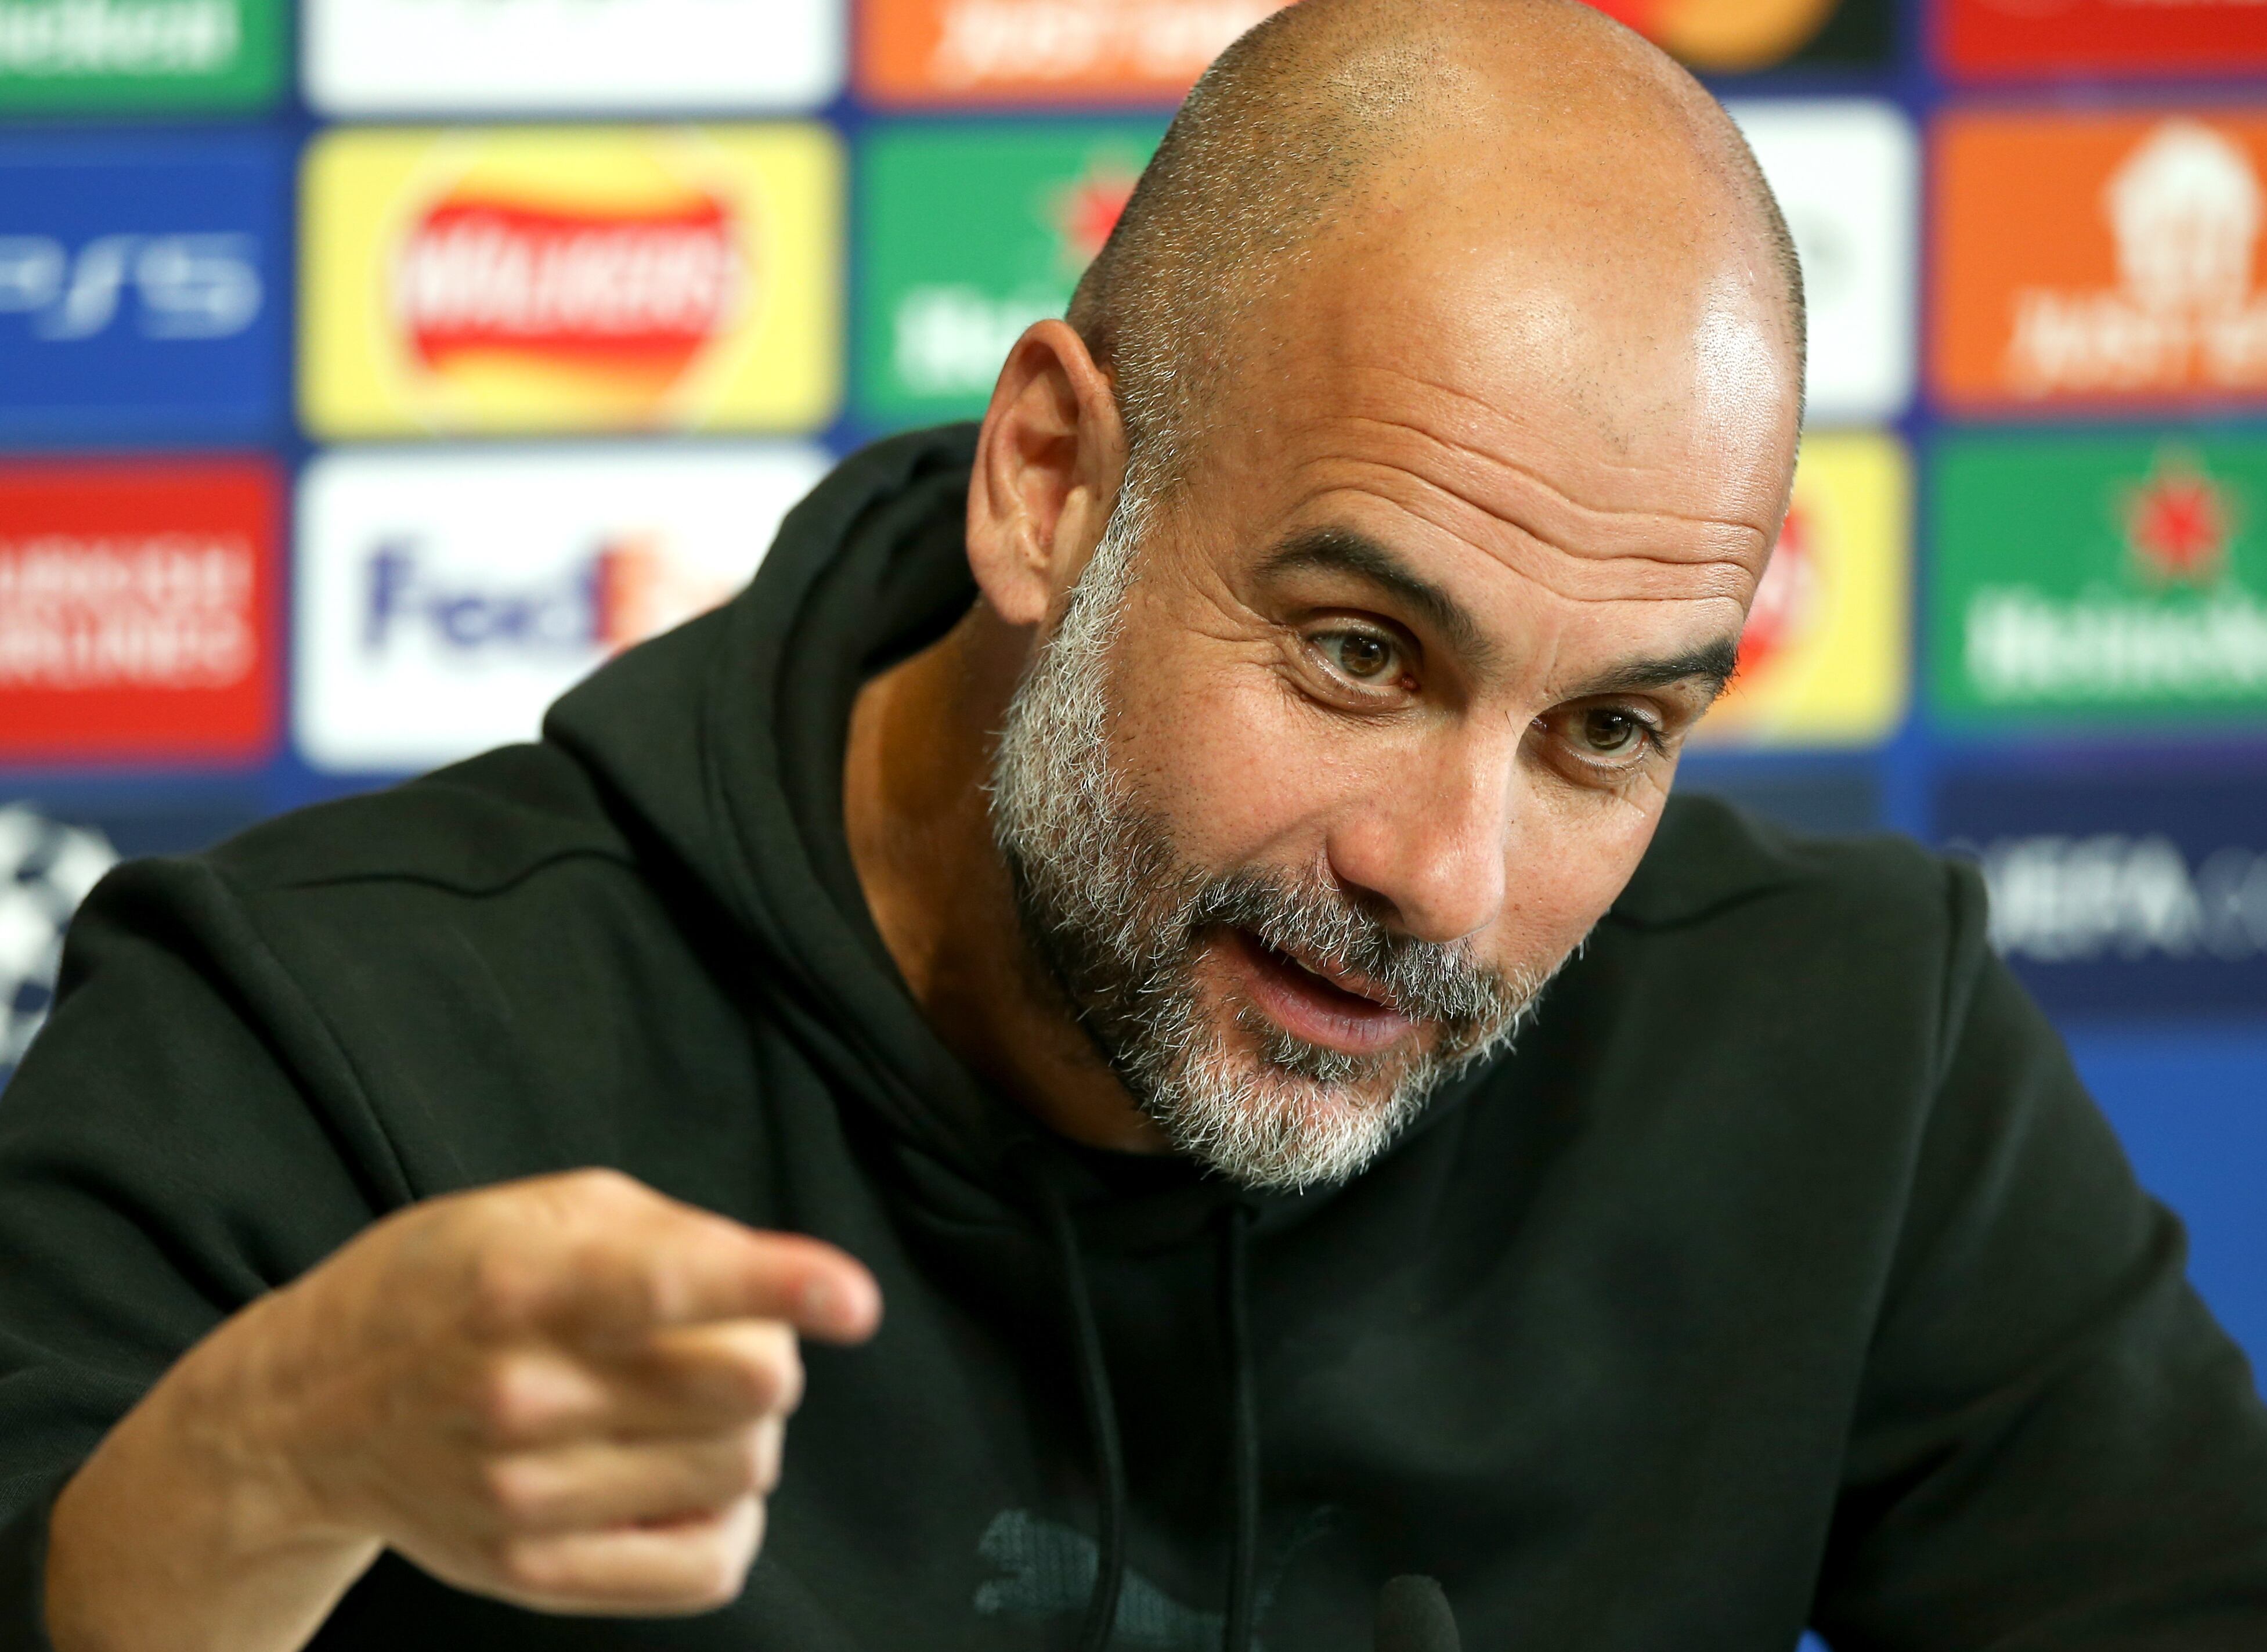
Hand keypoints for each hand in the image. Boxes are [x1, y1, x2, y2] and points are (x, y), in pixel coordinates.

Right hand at [46, 1169, 880, 1650]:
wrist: (308, 1413)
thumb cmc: (447, 1288)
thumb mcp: (541, 1212)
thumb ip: (668, 1235)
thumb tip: (781, 1287)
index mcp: (525, 1281)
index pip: (669, 1284)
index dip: (775, 1286)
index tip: (852, 1300)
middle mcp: (521, 1392)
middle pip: (748, 1387)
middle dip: (767, 1351)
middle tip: (717, 1341)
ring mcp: (523, 1496)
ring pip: (742, 1470)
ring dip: (745, 1431)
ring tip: (679, 1406)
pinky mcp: (532, 1574)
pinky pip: (709, 1566)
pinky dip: (726, 1519)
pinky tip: (680, 1480)